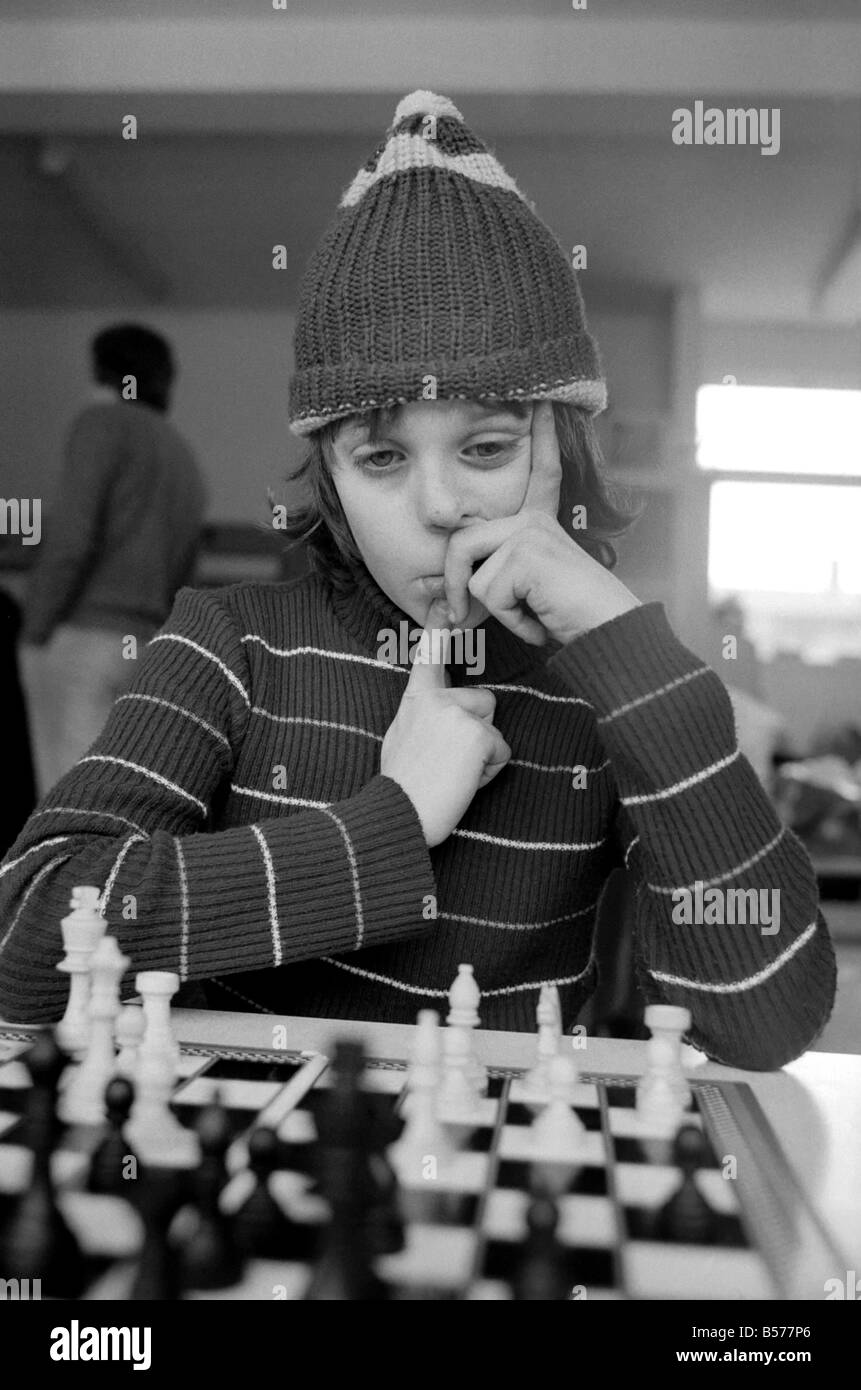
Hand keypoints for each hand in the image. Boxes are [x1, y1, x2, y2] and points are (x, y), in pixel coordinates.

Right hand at [380, 601, 510, 846]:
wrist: (398, 815)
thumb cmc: (401, 784)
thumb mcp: (403, 736)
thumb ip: (424, 715)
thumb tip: (441, 713)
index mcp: (416, 698)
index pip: (430, 656)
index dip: (439, 628)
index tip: (446, 602)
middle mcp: (436, 698)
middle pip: (484, 703)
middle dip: (477, 734)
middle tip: (445, 763)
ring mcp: (457, 713)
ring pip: (494, 729)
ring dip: (483, 755)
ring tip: (453, 772)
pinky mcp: (476, 734)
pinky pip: (501, 751)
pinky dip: (488, 772)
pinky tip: (461, 781)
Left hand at [443, 402, 639, 645]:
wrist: (610, 635)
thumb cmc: (572, 619)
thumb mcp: (527, 591)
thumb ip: (495, 578)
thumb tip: (448, 596)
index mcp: (539, 523)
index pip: (538, 476)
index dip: (542, 439)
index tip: (542, 403)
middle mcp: (534, 520)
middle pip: (461, 541)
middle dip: (454, 585)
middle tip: (460, 619)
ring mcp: (529, 532)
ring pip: (472, 575)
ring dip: (495, 609)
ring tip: (534, 613)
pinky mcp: (526, 553)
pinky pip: (487, 594)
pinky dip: (511, 620)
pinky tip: (542, 617)